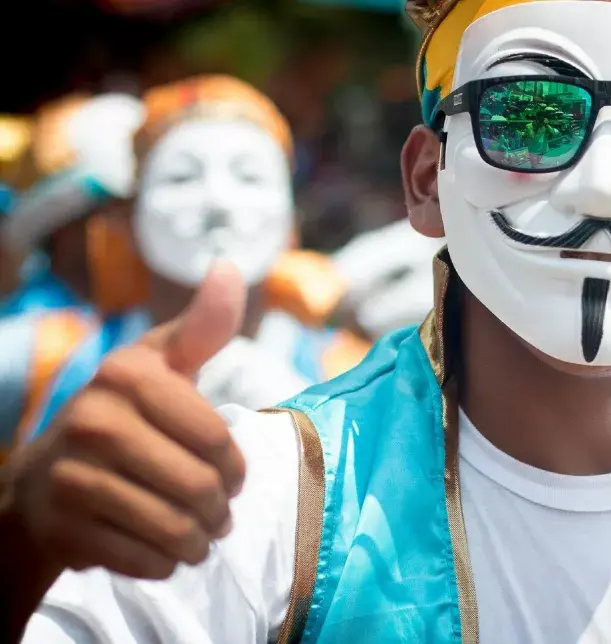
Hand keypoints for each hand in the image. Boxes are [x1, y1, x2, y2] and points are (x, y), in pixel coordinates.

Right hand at [0, 262, 247, 580]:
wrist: (46, 478)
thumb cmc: (126, 414)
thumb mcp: (161, 364)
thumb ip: (202, 327)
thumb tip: (227, 266)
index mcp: (126, 374)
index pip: (218, 439)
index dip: (236, 467)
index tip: (231, 473)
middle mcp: (91, 419)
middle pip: (200, 488)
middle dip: (221, 509)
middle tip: (218, 511)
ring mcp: (71, 476)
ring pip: (176, 529)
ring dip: (199, 540)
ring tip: (200, 533)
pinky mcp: (62, 528)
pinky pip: (145, 560)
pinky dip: (166, 562)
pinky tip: (165, 549)